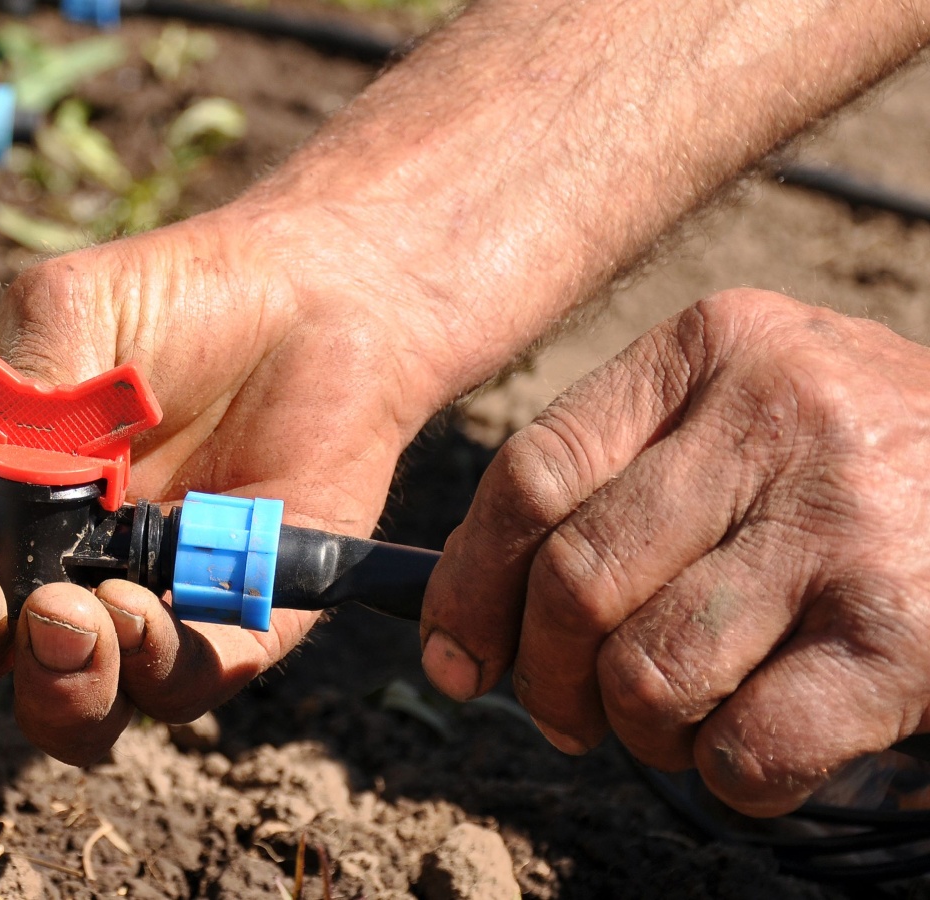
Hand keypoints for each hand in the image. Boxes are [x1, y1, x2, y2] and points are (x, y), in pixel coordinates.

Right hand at [0, 204, 450, 764]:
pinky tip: (146, 608)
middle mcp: (70, 569)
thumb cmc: (182, 297)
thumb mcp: (72, 313)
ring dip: (67, 683)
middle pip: (0, 663)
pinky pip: (189, 679)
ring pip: (86, 704)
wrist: (317, 290)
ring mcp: (155, 601)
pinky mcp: (241, 619)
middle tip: (21, 607)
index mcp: (8, 506)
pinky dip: (157, 665)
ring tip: (84, 616)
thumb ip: (19, 395)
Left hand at [422, 289, 929, 815]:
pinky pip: (747, 746)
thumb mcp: (743, 415)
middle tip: (568, 714)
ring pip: (646, 672)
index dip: (469, 583)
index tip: (454, 653)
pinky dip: (724, 775)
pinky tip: (748, 751)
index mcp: (712, 348)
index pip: (531, 472)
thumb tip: (468, 614)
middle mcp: (776, 418)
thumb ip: (617, 478)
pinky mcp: (904, 635)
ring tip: (677, 723)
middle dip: (545, 677)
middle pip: (575, 579)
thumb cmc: (859, 466)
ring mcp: (844, 525)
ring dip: (639, 731)